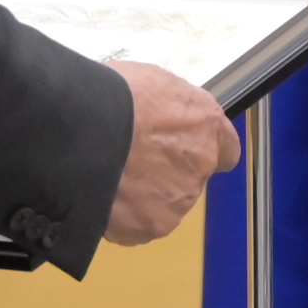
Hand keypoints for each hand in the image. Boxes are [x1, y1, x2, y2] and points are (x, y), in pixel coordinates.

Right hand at [101, 60, 239, 247]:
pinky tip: (104, 196)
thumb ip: (170, 108)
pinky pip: (140, 225)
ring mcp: (178, 199)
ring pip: (166, 203)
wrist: (82, 130)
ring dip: (145, 195)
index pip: (226, 149)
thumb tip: (165, 116)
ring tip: (112, 177)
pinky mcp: (151, 226)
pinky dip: (125, 216)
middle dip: (166, 172)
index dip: (202, 150)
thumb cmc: (110, 97)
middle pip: (191, 177)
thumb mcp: (151, 81)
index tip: (185, 150)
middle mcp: (200, 164)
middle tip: (133, 160)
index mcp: (205, 124)